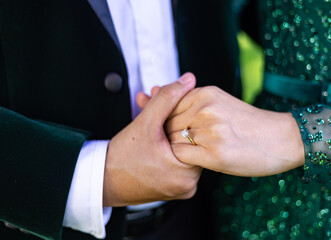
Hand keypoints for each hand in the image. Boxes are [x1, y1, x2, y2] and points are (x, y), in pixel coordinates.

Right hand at [103, 73, 201, 206]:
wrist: (102, 182)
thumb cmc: (121, 158)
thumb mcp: (145, 123)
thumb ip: (168, 98)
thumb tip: (188, 79)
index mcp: (186, 173)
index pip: (196, 134)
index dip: (182, 114)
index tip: (166, 109)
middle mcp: (188, 185)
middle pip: (188, 143)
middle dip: (172, 121)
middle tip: (154, 108)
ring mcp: (181, 189)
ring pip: (181, 150)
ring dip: (169, 133)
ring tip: (150, 119)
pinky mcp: (173, 189)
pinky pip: (176, 162)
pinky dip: (167, 148)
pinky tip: (154, 136)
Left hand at [165, 86, 304, 176]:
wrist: (282, 138)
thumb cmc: (248, 123)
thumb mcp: (219, 102)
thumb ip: (191, 102)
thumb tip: (154, 93)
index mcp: (205, 93)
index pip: (167, 106)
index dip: (164, 120)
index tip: (171, 130)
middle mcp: (205, 108)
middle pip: (167, 124)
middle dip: (168, 135)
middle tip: (185, 144)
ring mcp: (210, 131)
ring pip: (172, 140)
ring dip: (177, 148)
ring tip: (195, 151)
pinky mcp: (215, 154)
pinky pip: (181, 157)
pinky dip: (185, 160)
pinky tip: (199, 159)